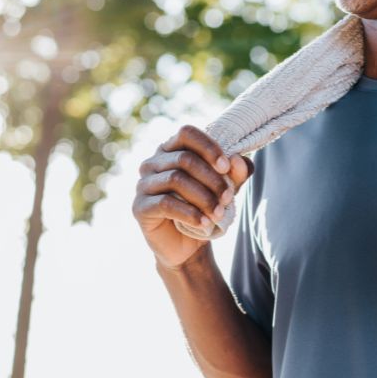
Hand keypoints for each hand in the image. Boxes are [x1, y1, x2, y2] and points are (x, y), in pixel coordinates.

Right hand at [132, 125, 253, 269]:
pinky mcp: (139, 207)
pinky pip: (165, 204)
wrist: (187, 244)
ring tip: (219, 213)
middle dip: (211, 179)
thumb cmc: (205, 206)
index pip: (187, 133)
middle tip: (228, 198)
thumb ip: (235, 172)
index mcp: (172, 149)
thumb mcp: (226, 187)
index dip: (208, 147)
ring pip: (175, 179)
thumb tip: (237, 159)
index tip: (226, 167)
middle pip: (184, 159)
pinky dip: (189, 213)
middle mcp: (153, 162)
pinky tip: (204, 223)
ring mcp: (143, 184)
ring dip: (203, 197)